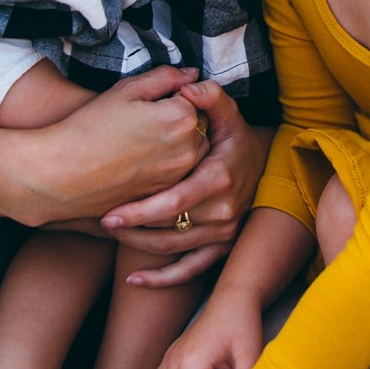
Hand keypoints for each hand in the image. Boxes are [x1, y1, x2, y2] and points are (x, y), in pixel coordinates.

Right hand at [19, 65, 207, 221]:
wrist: (61, 174)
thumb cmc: (90, 127)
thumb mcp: (126, 90)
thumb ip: (165, 77)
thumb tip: (193, 73)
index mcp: (182, 118)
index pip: (195, 97)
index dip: (172, 96)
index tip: (148, 103)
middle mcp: (188, 150)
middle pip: (199, 125)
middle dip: (181, 120)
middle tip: (144, 122)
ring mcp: (178, 177)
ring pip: (192, 151)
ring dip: (177, 143)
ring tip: (140, 142)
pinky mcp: (165, 196)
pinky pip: (179, 174)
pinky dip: (167, 166)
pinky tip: (139, 162)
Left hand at [103, 81, 265, 283]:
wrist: (268, 168)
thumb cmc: (236, 138)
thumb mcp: (229, 114)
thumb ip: (210, 97)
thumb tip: (190, 86)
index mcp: (219, 179)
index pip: (173, 202)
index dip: (140, 211)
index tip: (109, 212)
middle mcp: (223, 212)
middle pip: (168, 228)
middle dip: (131, 227)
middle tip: (101, 220)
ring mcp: (223, 234)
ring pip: (172, 250)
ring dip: (138, 247)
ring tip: (111, 235)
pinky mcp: (221, 248)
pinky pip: (190, 271)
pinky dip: (161, 280)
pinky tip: (133, 282)